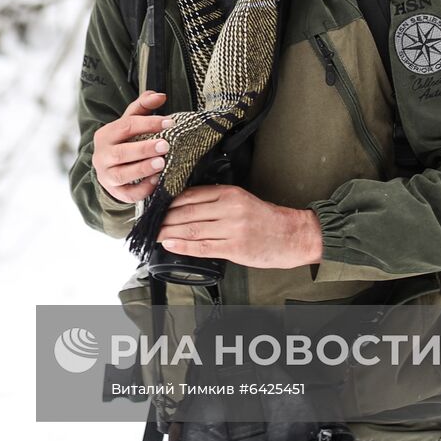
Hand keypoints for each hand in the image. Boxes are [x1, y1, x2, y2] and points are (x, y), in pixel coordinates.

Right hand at [93, 91, 173, 202]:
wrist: (110, 168)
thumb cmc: (124, 141)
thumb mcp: (130, 122)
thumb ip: (143, 106)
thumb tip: (160, 95)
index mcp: (105, 135)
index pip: (126, 126)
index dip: (148, 123)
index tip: (170, 122)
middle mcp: (101, 156)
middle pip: (121, 152)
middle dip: (144, 149)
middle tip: (165, 145)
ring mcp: (106, 176)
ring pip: (122, 174)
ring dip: (143, 168)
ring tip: (162, 163)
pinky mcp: (115, 192)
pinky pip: (128, 193)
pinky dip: (142, 189)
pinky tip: (156, 181)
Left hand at [156, 184, 323, 268]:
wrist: (292, 235)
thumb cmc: (265, 219)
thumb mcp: (241, 200)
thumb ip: (215, 201)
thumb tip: (184, 205)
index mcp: (229, 193)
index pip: (189, 195)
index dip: (168, 202)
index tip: (155, 206)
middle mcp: (229, 208)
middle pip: (186, 212)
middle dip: (163, 218)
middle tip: (147, 223)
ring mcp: (231, 228)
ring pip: (191, 229)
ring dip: (167, 232)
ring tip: (153, 235)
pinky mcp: (234, 247)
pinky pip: (201, 246)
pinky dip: (182, 245)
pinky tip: (169, 244)